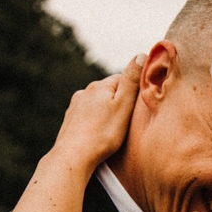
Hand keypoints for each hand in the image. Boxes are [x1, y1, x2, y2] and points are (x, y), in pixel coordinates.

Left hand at [52, 54, 143, 169]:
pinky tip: (100, 134)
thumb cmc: (102, 134)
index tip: (142, 104)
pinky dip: (96, 122)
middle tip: (130, 119)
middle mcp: (85, 92)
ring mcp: (75, 107)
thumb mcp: (123, 105)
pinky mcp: (70, 121)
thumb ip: (132, 80)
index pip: (123, 79)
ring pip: (97, 104)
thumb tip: (141, 55)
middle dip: (120, 101)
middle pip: (109, 91)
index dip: (135, 90)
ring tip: (115, 129)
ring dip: (107, 112)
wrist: (73, 156)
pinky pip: (88, 116)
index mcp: (99, 86)